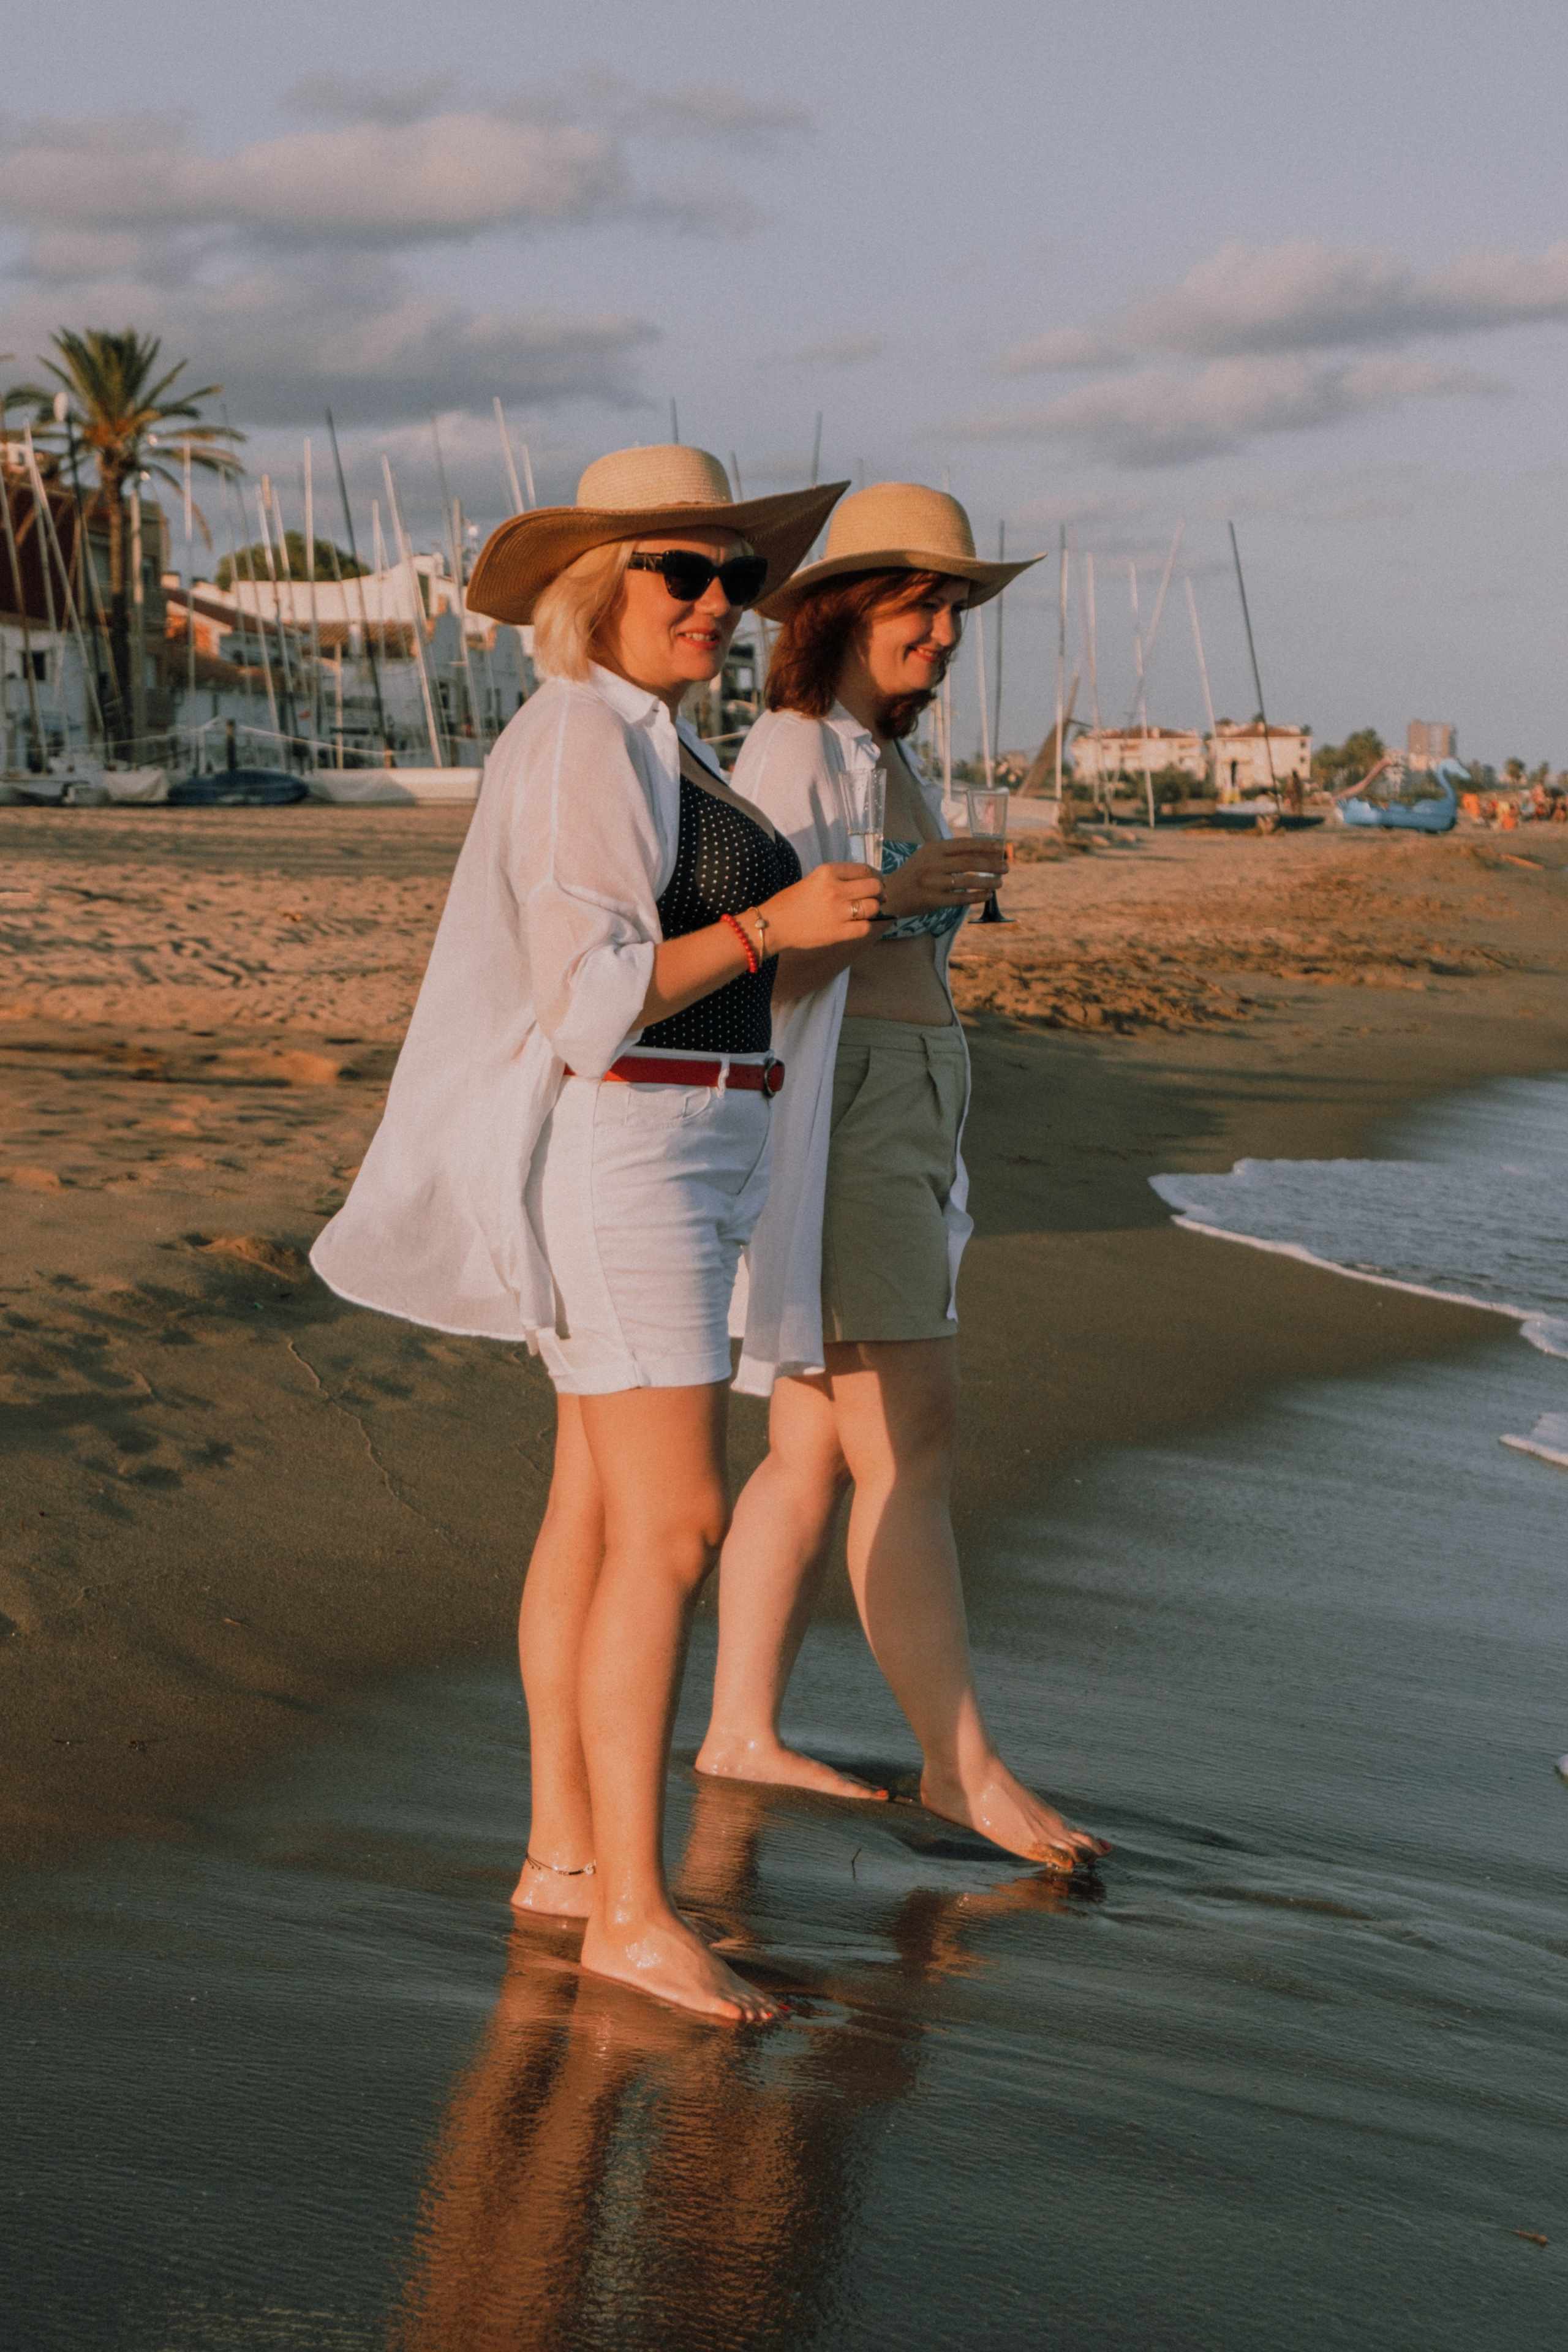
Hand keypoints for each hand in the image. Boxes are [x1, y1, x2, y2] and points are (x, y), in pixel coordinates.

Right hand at [757, 861, 885, 951]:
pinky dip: (865, 926)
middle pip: (874, 887)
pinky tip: (856, 925)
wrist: (774, 924)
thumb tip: (873, 886)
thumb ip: (840, 879)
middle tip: (877, 898)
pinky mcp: (837, 932)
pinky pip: (865, 928)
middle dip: (879, 892)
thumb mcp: (815, 879)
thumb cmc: (793, 901)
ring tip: (864, 912)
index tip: (878, 883)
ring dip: (873, 909)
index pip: (865, 870)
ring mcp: (837, 911)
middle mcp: (834, 889)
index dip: (876, 877)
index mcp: (828, 871)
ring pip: (872, 907)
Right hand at [880, 838, 1005, 920]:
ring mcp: (932, 882)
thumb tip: (983, 852)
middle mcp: (932, 864)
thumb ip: (950, 853)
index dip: (984, 846)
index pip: (964, 844)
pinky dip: (976, 896)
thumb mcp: (927, 856)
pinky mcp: (932, 900)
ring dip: (988, 881)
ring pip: (967, 880)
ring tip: (1000, 883)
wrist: (891, 895)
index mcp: (932, 849)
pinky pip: (960, 898)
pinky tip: (987, 896)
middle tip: (1006, 867)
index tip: (1001, 848)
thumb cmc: (915, 874)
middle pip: (968, 861)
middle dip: (991, 864)